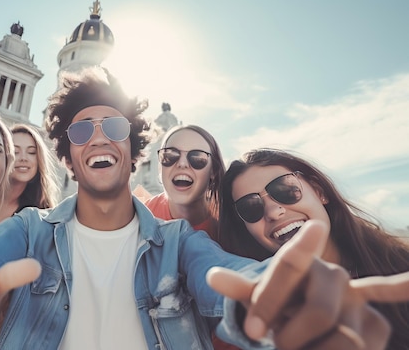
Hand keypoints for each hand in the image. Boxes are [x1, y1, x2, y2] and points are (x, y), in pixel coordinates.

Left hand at [208, 220, 408, 349]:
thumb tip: (213, 276)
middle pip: (318, 312)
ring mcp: (357, 299)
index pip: (289, 265)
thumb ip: (240, 289)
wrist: (300, 312)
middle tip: (275, 346)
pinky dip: (400, 287)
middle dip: (291, 337)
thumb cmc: (276, 307)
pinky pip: (386, 305)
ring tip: (303, 348)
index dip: (270, 300)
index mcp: (301, 262)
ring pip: (343, 341)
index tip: (254, 333)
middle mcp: (333, 274)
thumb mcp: (256, 300)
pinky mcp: (375, 324)